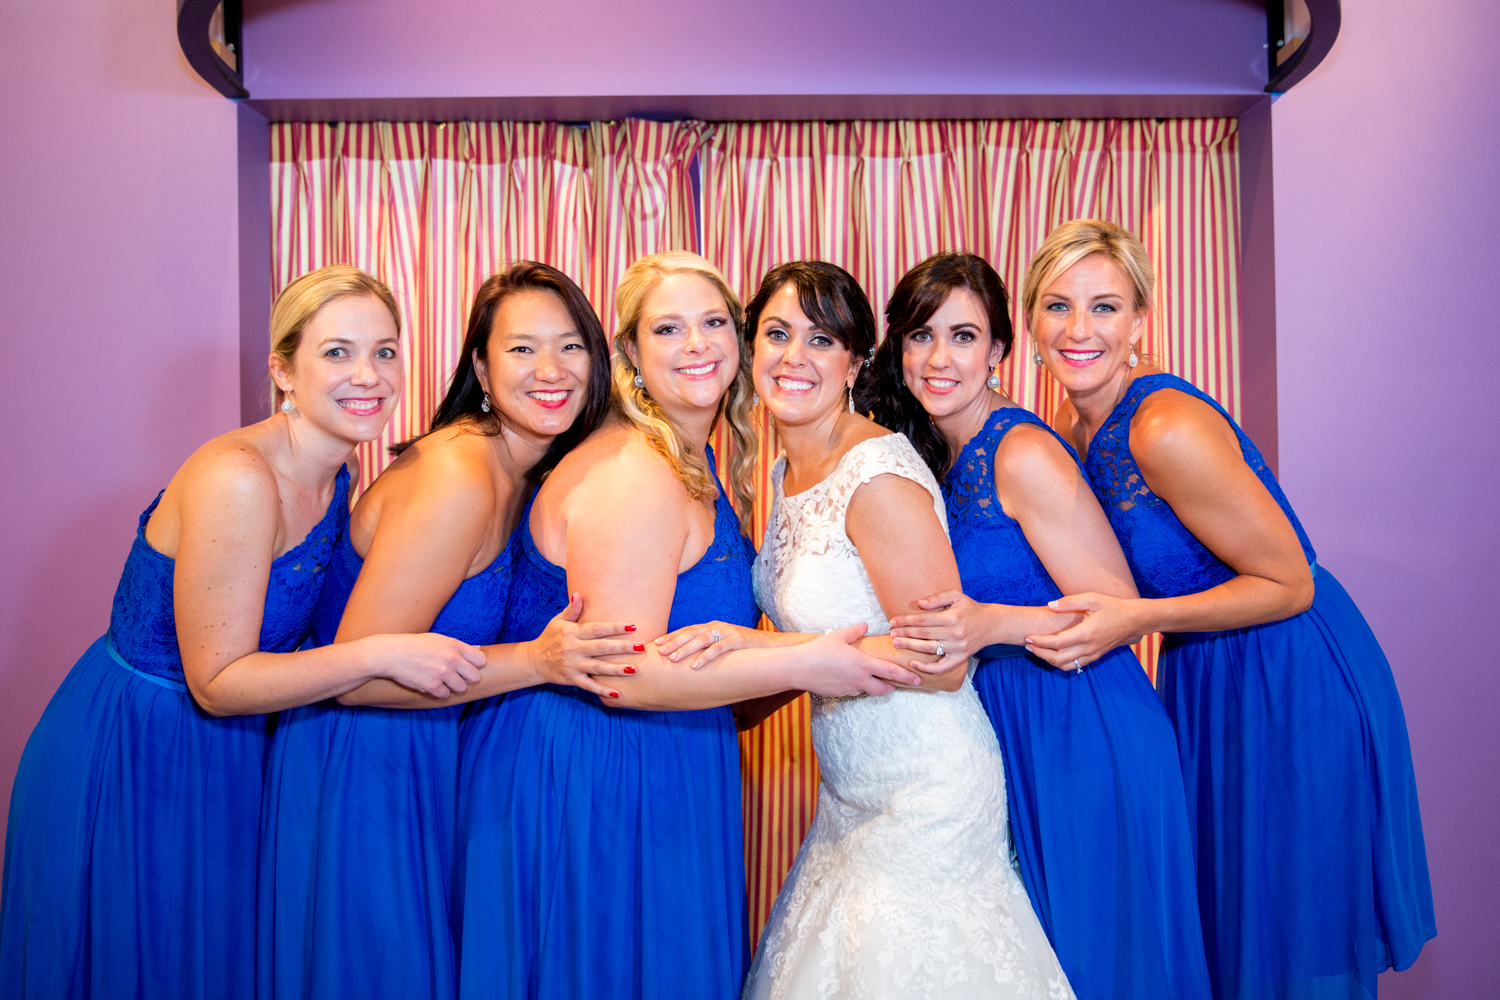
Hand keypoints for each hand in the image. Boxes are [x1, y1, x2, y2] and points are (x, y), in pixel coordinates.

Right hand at [364, 632, 487, 697]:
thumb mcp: (439, 639)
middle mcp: (451, 659)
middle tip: (455, 675)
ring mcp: (442, 673)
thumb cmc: (416, 645)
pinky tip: (430, 684)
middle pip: (475, 677)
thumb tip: (479, 650)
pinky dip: (439, 692)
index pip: (481, 660)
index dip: (475, 665)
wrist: (391, 654)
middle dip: (466, 678)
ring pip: (461, 688)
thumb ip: (459, 646)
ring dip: (452, 686)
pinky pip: (445, 695)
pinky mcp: (432, 686)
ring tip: (441, 679)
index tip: (466, 666)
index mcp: (455, 645)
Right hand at [530, 592, 642, 699]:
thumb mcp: (558, 621)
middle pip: (601, 648)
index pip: (597, 629)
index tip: (632, 626)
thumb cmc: (550, 638)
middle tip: (641, 647)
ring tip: (634, 669)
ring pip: (598, 668)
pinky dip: (602, 690)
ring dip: (616, 670)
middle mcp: (574, 649)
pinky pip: (589, 686)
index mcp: (573, 633)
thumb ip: (571, 610)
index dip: (614, 628)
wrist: (533, 661)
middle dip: (622, 648)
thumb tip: (579, 594)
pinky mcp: (572, 679)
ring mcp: (573, 665)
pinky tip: (617, 693)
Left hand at [653, 621, 762, 669]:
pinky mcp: (738, 640)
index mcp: (712, 627)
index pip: (687, 630)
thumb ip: (709, 649)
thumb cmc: (745, 649)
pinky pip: (719, 649)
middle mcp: (718, 626)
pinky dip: (706, 657)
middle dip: (673, 642)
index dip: (671, 636)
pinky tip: (695, 666)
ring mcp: (728, 632)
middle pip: (691, 632)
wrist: (772, 646)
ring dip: (685, 649)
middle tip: (659, 651)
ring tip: (672, 659)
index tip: (656, 644)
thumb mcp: (724, 645)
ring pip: (702, 639)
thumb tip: (689, 661)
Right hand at [801, 623, 923, 698]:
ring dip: (874, 687)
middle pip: (884, 689)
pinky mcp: (840, 694)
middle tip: (897, 684)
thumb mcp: (838, 636)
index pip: (892, 672)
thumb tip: (865, 626)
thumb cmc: (819, 650)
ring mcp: (850, 688)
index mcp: (863, 664)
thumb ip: (855, 631)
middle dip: (893, 687)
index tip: (917, 678)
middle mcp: (860, 679)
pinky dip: (857, 686)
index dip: (906, 676)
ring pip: (869, 691)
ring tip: (873, 679)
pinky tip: (851, 678)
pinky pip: (854, 691)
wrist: (799, 668)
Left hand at [888, 589, 979, 674]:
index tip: (893, 621)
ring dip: (910, 647)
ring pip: (929, 649)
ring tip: (897, 643)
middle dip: (905, 633)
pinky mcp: (960, 658)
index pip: (923, 620)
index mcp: (952, 617)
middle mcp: (955, 633)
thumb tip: (919, 604)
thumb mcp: (956, 596)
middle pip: (923, 634)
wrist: (991, 624)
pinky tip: (913, 664)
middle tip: (891, 634)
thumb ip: (937, 598)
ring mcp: (957, 648)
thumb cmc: (970, 608)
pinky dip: (927, 668)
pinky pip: (941, 667)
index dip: (906, 621)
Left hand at [1024, 592, 1142, 669]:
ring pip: (1065, 665)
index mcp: (1086, 633)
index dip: (1040, 641)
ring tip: (1037, 649)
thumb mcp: (1092, 598)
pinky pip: (1074, 665)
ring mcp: (1092, 654)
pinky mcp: (1095, 656)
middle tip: (1027, 644)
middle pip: (1058, 658)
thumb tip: (1050, 606)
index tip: (1027, 637)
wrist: (1134, 620)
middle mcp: (1089, 648)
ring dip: (1048, 660)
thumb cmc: (1113, 606)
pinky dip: (1060, 662)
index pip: (1057, 642)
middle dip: (1040, 653)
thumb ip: (1069, 602)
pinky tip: (1052, 653)